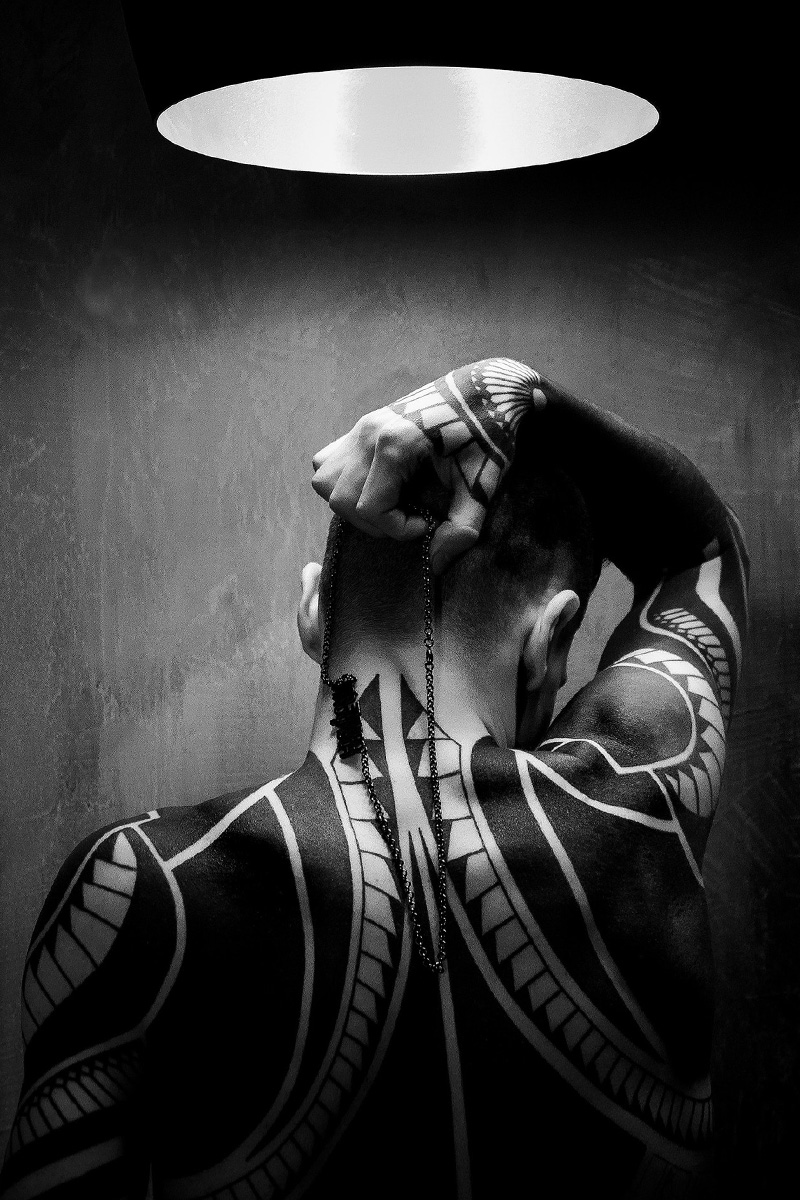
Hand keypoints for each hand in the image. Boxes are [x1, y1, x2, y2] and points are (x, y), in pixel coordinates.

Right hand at [311, 358, 544, 572]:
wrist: (486, 392)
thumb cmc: (487, 436)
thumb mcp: (481, 484)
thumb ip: (462, 525)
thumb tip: (436, 564)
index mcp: (395, 443)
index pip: (370, 507)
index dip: (396, 528)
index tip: (425, 524)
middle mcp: (367, 432)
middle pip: (341, 499)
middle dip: (374, 522)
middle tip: (409, 519)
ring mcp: (359, 427)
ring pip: (326, 481)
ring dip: (351, 504)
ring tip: (389, 505)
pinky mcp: (358, 427)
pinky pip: (328, 463)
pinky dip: (342, 482)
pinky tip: (375, 487)